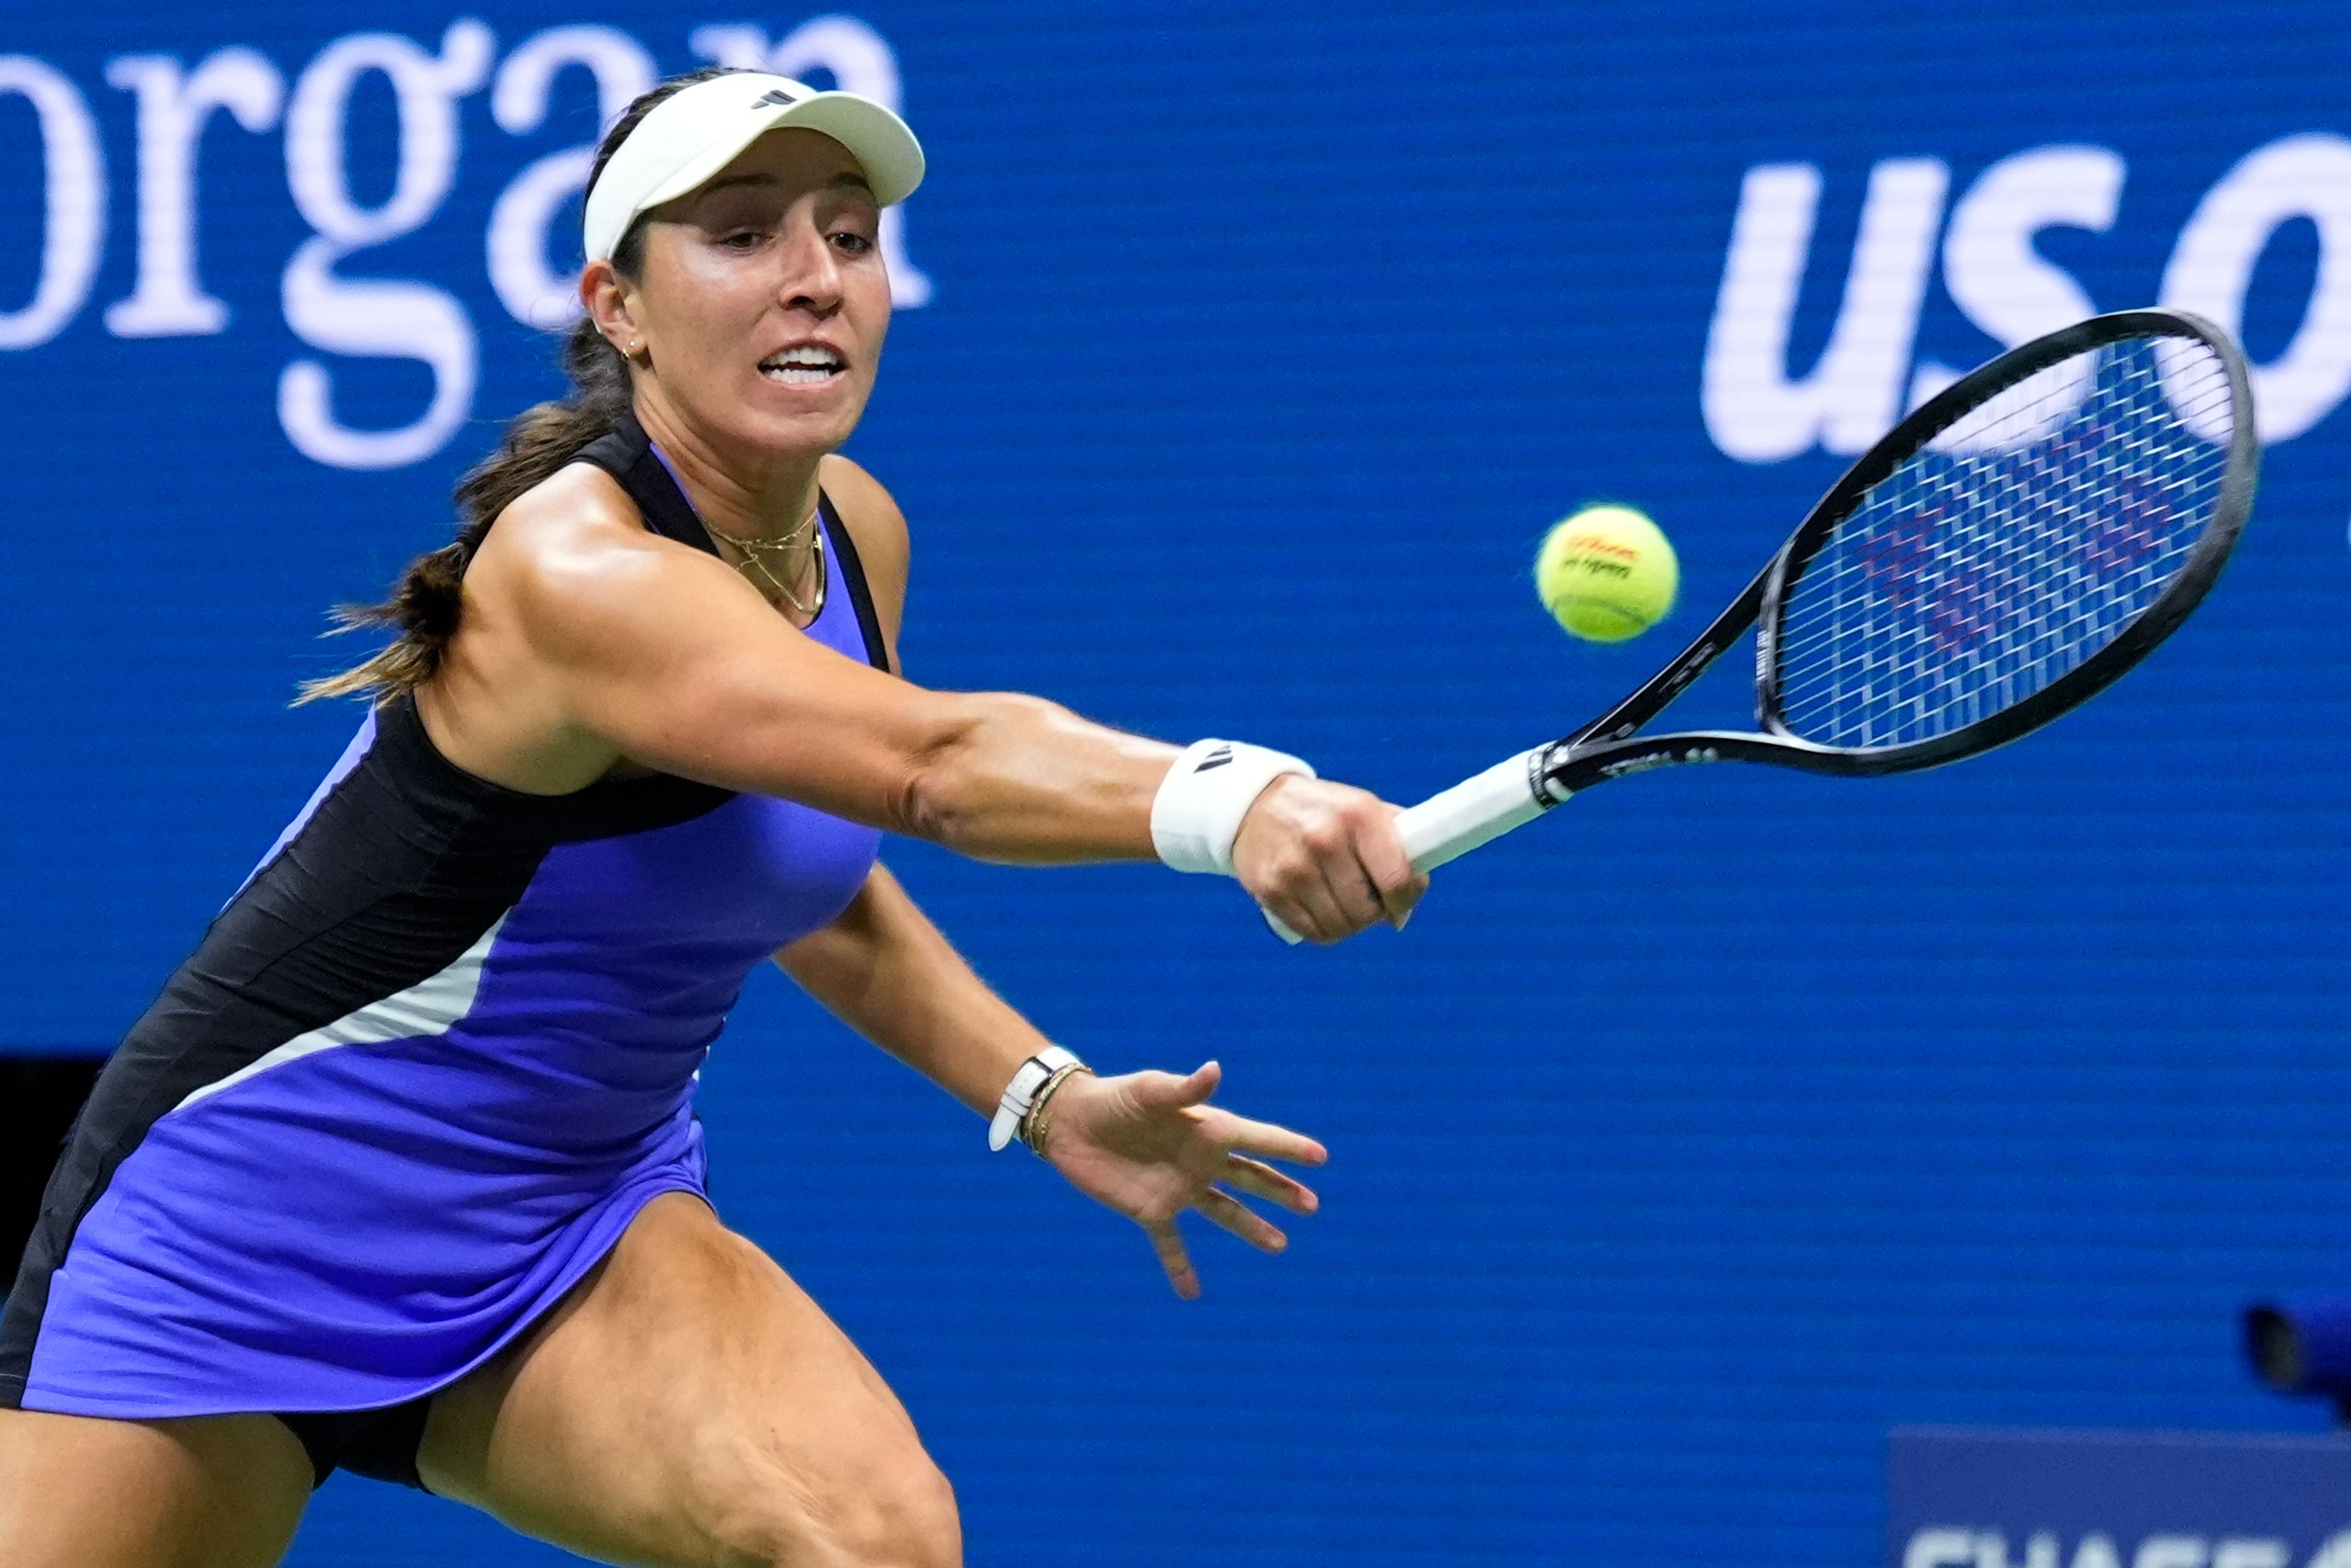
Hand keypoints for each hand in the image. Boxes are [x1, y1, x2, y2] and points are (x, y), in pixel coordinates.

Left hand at [1038, 1062, 1324, 1299]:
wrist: (1071, 1121)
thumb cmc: (1114, 1098)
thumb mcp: (1150, 1091)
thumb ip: (1184, 1090)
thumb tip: (1215, 1070)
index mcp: (1206, 1129)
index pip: (1256, 1139)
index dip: (1287, 1147)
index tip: (1321, 1157)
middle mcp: (1199, 1161)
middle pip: (1250, 1178)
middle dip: (1281, 1191)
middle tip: (1311, 1206)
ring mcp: (1178, 1188)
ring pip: (1224, 1212)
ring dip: (1251, 1228)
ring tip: (1280, 1246)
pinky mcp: (1150, 1210)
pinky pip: (1170, 1244)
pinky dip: (1180, 1268)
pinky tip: (1192, 1293)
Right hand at [1231, 776, 1427, 942]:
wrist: (1255, 803)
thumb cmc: (1325, 812)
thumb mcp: (1366, 809)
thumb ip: (1399, 846)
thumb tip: (1407, 902)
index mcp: (1359, 815)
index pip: (1395, 879)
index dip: (1404, 900)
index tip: (1399, 904)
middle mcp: (1325, 839)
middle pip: (1367, 911)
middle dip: (1373, 913)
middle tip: (1366, 900)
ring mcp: (1295, 866)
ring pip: (1340, 927)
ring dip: (1348, 924)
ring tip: (1343, 904)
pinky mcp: (1271, 889)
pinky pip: (1312, 933)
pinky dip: (1323, 930)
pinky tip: (1322, 910)